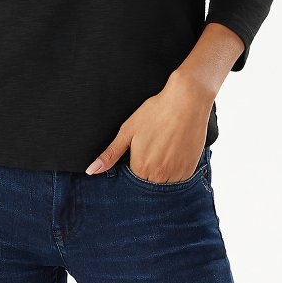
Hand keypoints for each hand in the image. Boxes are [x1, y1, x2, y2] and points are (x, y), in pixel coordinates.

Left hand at [84, 69, 214, 181]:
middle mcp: (159, 175)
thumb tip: (91, 171)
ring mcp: (177, 174)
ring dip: (161, 170)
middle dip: (147, 167)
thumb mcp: (128, 131)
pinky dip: (175, 168)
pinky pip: (178, 178)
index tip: (139, 148)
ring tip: (164, 146)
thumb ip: (110, 154)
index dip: (133, 163)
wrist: (186, 100)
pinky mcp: (190, 169)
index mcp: (141, 167)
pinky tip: (174, 149)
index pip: (132, 178)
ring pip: (163, 181)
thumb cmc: (155, 112)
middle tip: (153, 144)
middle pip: (147, 181)